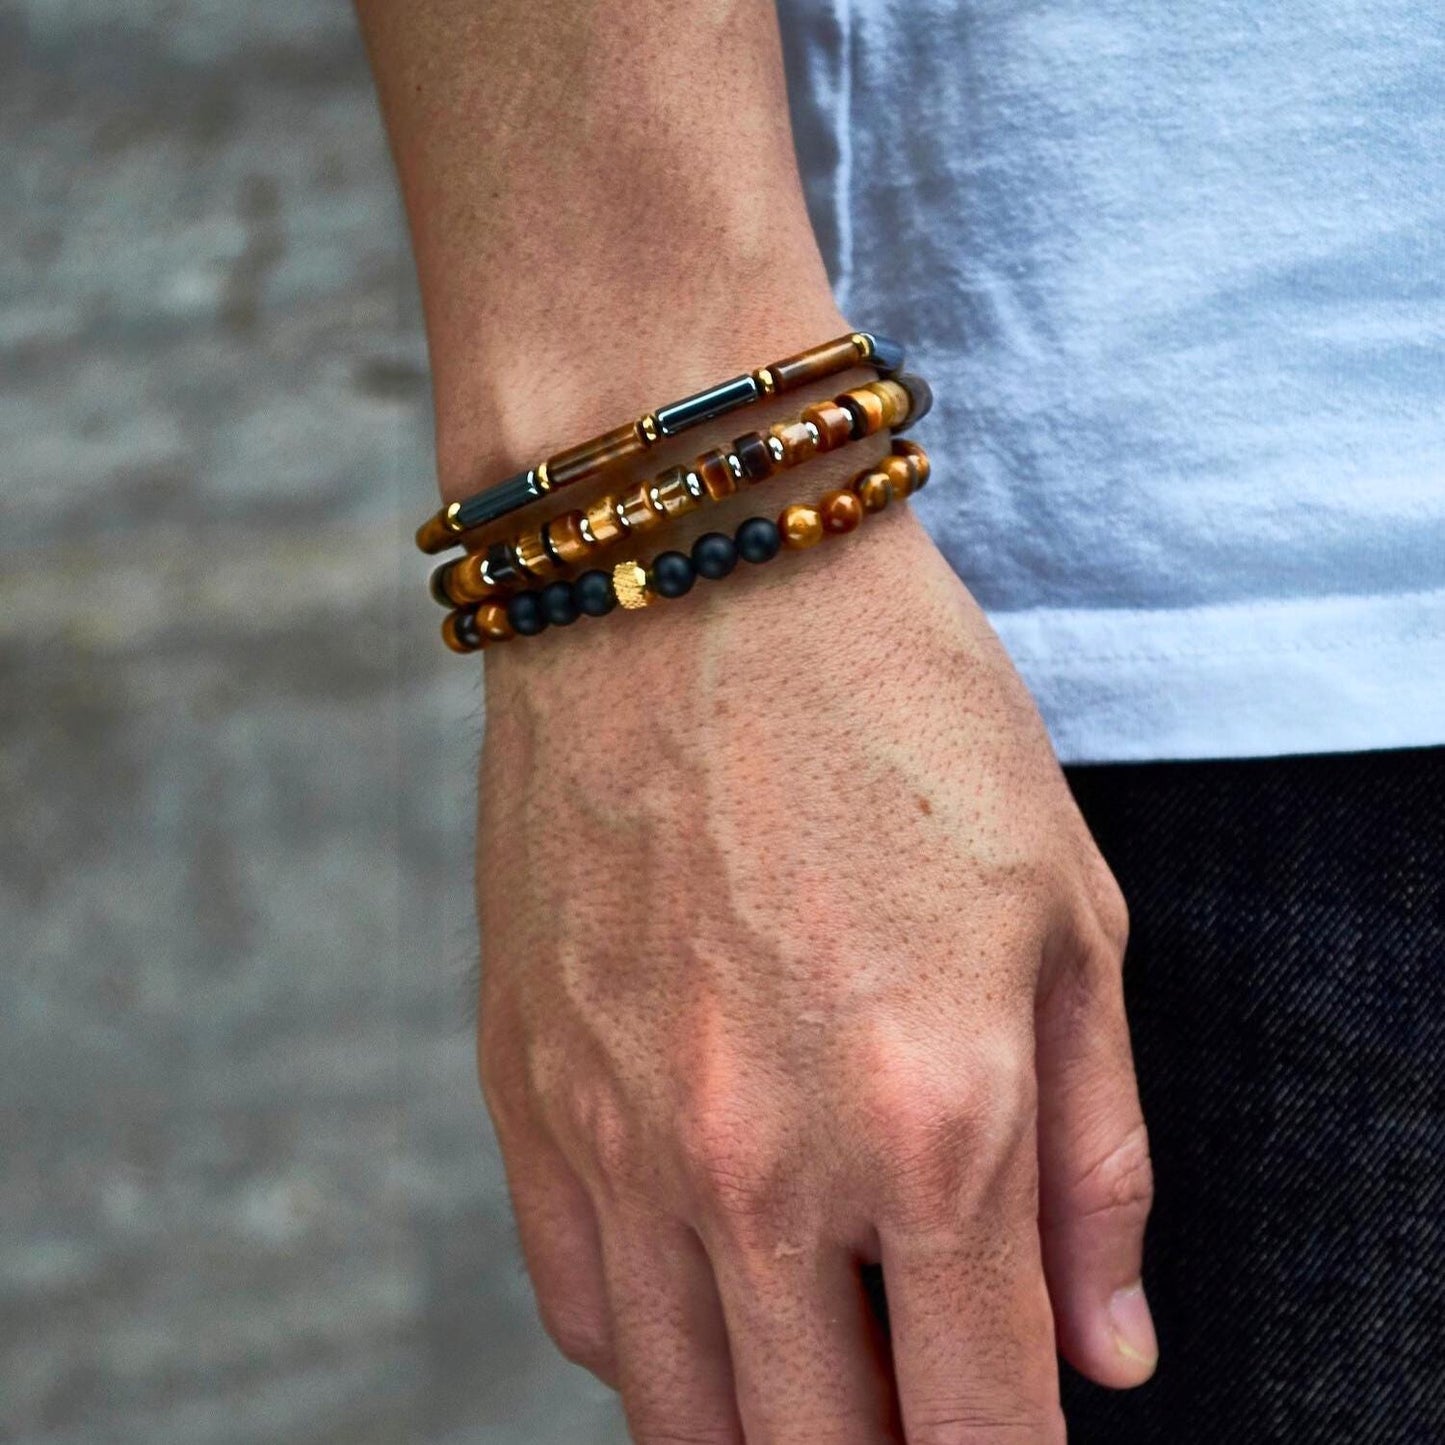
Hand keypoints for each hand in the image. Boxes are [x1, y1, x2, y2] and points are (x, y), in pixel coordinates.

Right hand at [476, 502, 1155, 1442]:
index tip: (1014, 1440)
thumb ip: (1098, 1162)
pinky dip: (661, 1346)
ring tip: (822, 1367)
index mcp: (934, 1121)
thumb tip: (1109, 1360)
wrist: (690, 575)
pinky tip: (712, 1283)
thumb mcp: (1068, 914)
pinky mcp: (523, 1092)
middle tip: (921, 1389)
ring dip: (769, 1426)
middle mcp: (758, 1165)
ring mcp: (619, 1138)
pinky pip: (583, 1310)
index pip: (981, 1428)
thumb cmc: (899, 713)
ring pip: (686, 1416)